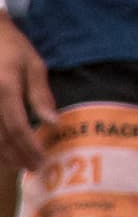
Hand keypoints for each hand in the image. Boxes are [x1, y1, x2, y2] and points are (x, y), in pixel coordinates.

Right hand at [0, 13, 57, 179]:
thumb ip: (41, 95)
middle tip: (33, 169)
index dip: (29, 147)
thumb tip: (53, 123)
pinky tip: (3, 153)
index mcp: (6, 89)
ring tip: (18, 165)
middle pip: (1, 138)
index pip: (18, 127)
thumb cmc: (12, 48)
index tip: (41, 160)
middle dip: (17, 156)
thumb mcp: (33, 65)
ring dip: (3, 155)